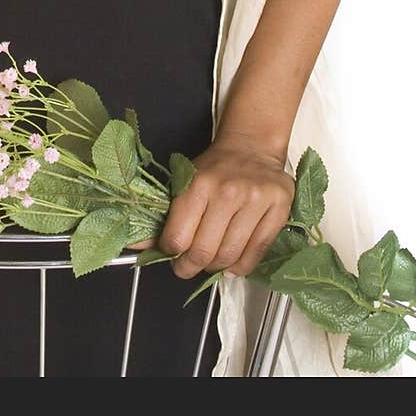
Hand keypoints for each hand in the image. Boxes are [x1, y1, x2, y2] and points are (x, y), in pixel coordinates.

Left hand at [125, 136, 294, 278]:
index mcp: (198, 184)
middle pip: (204, 252)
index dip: (171, 253)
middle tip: (188, 266)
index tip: (172, 253)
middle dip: (190, 267)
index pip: (178, 237)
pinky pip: (255, 255)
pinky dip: (240, 267)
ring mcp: (255, 202)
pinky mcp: (278, 210)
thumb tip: (137, 244)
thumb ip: (162, 215)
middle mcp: (227, 192)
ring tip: (211, 261)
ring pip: (229, 257)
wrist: (251, 147)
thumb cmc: (214, 168)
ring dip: (215, 268)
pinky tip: (232, 261)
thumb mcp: (183, 182)